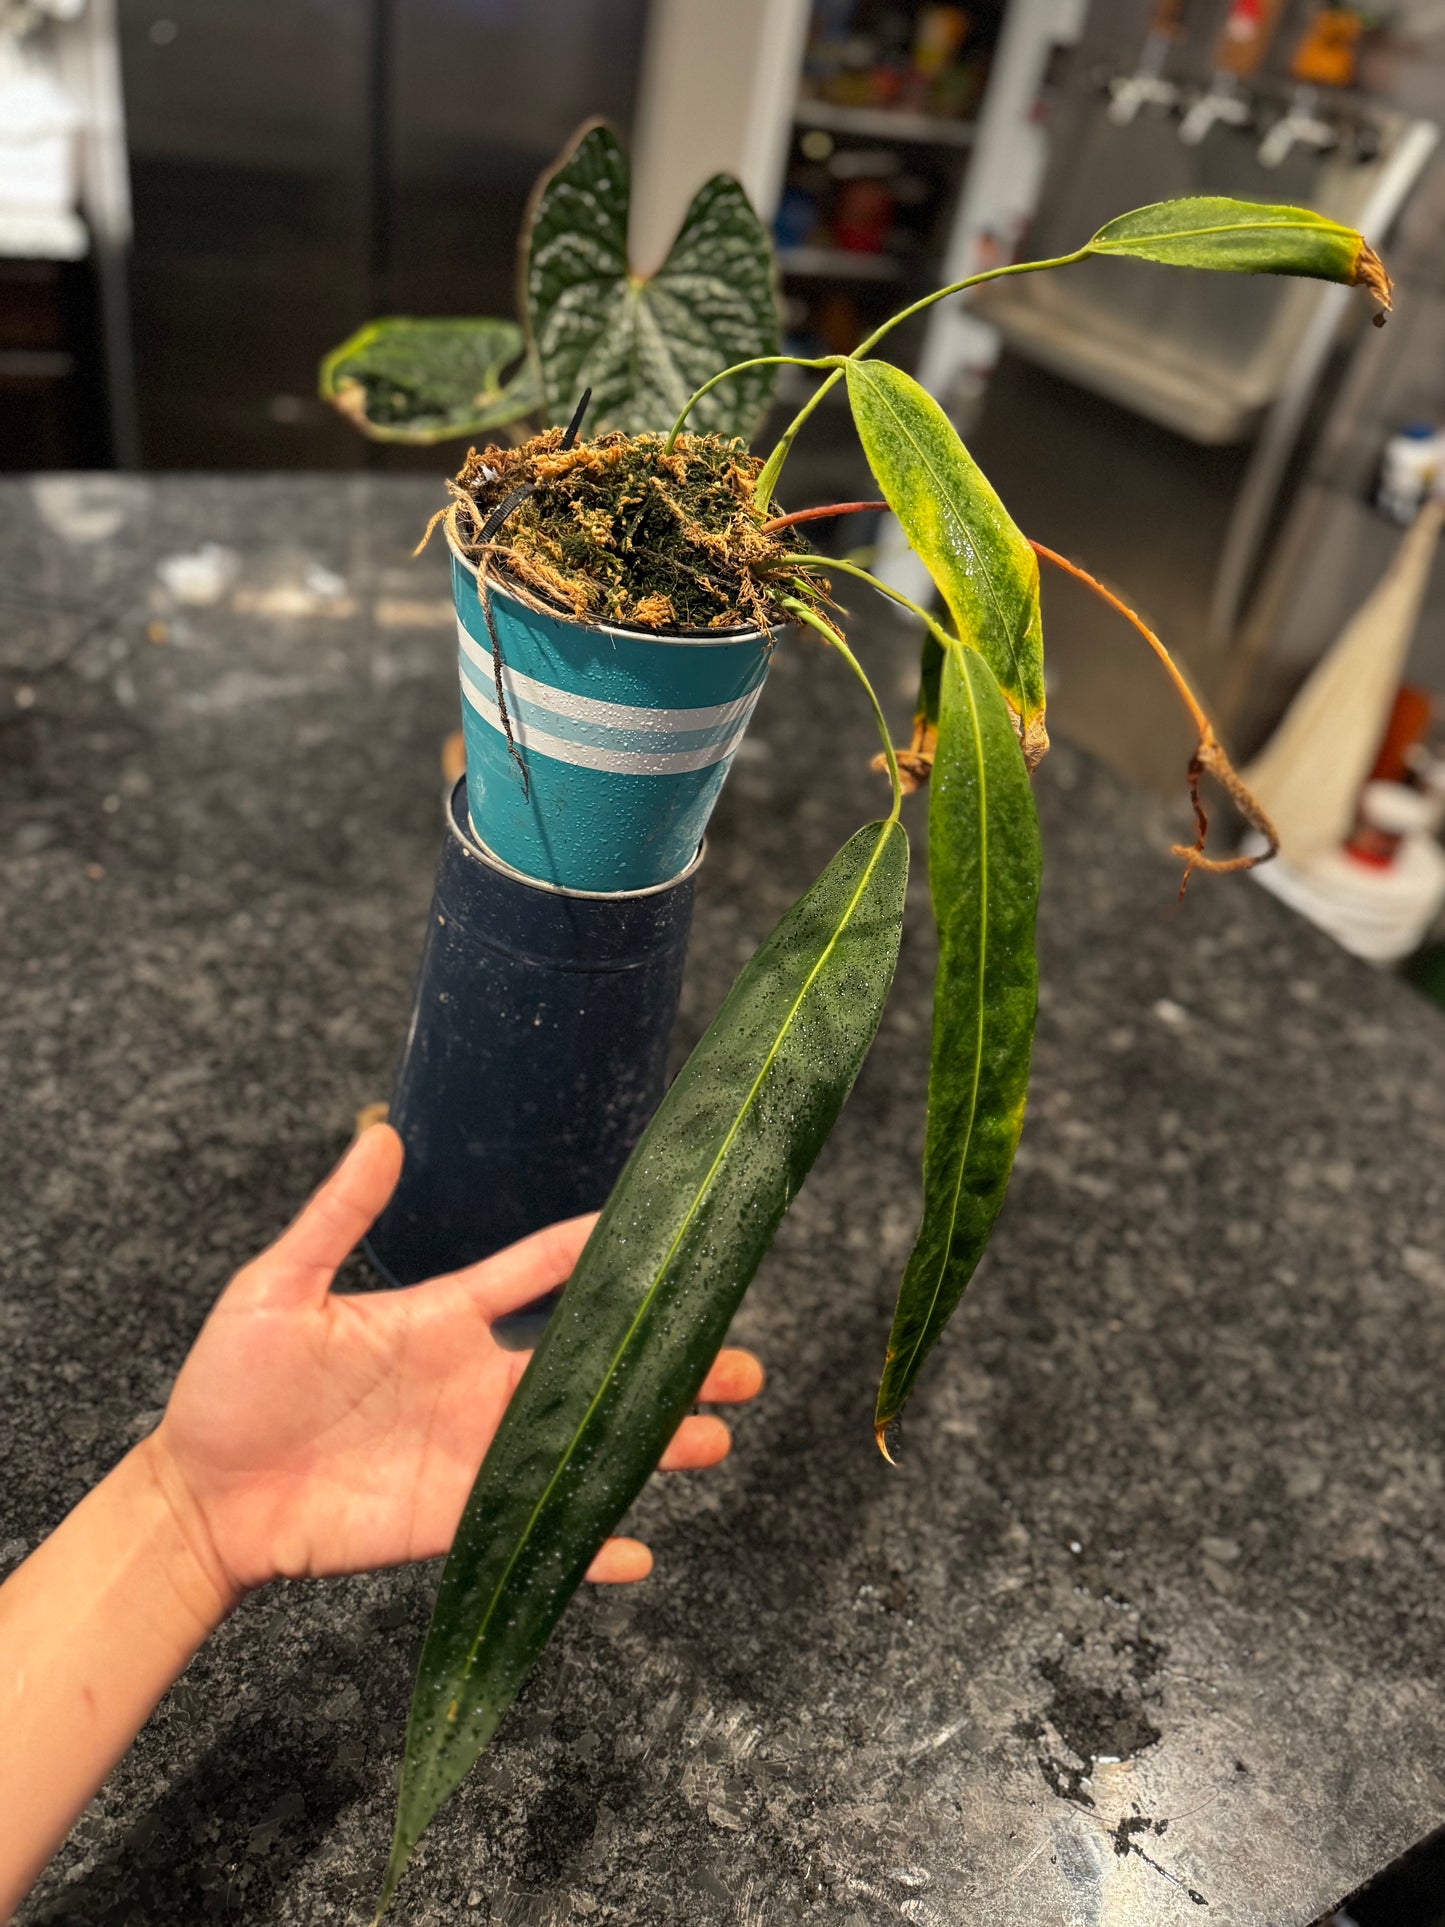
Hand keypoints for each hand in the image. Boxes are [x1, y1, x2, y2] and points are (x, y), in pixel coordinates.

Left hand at [145, 1125, 762, 1606]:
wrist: (199, 1496)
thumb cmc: (231, 1382)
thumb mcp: (278, 1287)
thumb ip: (336, 1216)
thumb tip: (383, 1132)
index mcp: (443, 1316)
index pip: (542, 1272)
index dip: (601, 1250)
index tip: (668, 1233)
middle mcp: (475, 1382)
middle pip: (592, 1364)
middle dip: (667, 1361)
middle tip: (741, 1361)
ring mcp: (472, 1454)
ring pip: (583, 1444)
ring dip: (651, 1444)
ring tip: (716, 1440)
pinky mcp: (454, 1522)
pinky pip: (535, 1529)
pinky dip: (587, 1543)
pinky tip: (634, 1548)